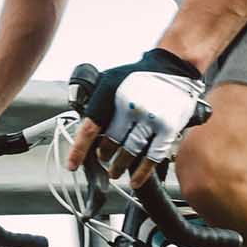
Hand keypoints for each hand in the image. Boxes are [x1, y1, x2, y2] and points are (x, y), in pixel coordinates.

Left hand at [65, 48, 205, 188]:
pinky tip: (134, 180)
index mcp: (111, 91)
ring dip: (118, 166)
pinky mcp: (168, 127)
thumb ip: (97, 102)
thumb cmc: (140, 76)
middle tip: (103, 159)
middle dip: (103, 155)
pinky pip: (151, 157)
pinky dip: (141, 173)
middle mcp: (130, 104)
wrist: (175, 65)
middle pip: (110, 143)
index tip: (72, 165)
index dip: (79, 150)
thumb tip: (83, 130)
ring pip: (128, 152)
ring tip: (114, 171)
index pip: (90, 127)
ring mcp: (151, 117)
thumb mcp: (111, 80)